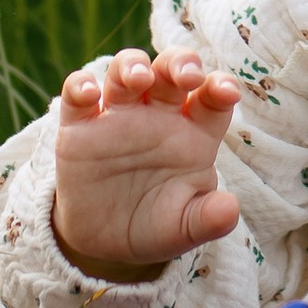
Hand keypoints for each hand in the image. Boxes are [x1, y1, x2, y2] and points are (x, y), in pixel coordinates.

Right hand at [50, 46, 244, 280]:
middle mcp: (158, 116)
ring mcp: (118, 117)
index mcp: (192, 134)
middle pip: (171, 70)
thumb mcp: (185, 228)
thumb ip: (209, 218)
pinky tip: (88, 95)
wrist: (106, 244)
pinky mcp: (80, 128)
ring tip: (139, 78)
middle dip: (180, 62)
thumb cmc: (156, 226)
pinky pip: (77, 94)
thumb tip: (231, 211)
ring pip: (126, 70)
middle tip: (186, 75)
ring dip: (133, 64)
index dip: (221, 86)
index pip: (212, 98)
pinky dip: (80, 85)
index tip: (227, 92)